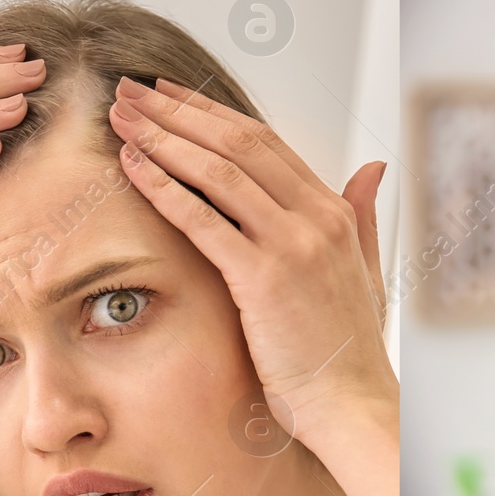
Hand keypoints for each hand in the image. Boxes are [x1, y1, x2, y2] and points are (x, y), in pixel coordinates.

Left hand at [106, 76, 396, 440]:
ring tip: (121, 119)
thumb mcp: (364, 269)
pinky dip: (164, 188)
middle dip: (178, 112)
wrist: (352, 403)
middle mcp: (317, 218)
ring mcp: (293, 245)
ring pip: (219, 171)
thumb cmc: (347, 348)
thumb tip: (373, 168)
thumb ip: (363, 214)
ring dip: (164, 138)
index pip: (265, 141)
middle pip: (238, 144)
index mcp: (334, 211)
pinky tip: (132, 168)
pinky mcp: (264, 279)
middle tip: (130, 92)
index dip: (211, 113)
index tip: (169, 96)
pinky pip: (205, 220)